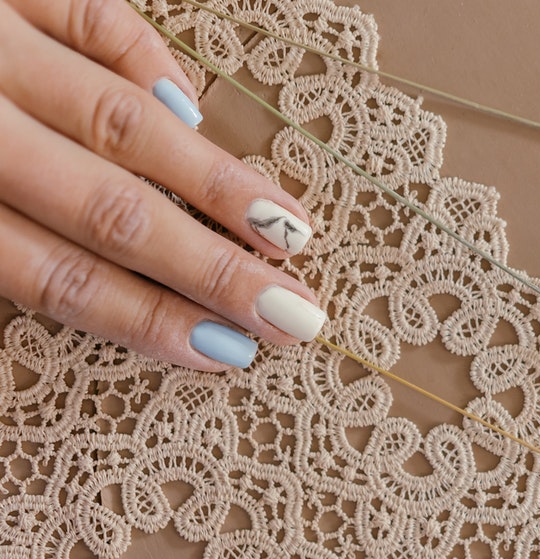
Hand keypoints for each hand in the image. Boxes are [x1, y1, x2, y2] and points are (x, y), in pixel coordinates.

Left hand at [0, 0, 325, 370]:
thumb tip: (109, 288)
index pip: (55, 275)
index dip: (147, 319)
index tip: (226, 352)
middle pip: (109, 212)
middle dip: (211, 270)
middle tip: (291, 312)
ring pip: (121, 122)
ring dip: (214, 182)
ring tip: (287, 229)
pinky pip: (91, 17)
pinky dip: (146, 63)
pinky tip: (190, 109)